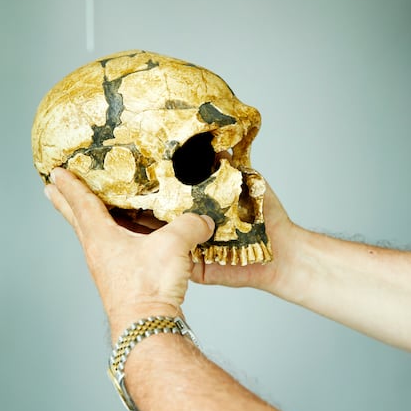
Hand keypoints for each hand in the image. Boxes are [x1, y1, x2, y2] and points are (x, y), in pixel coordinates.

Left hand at [44, 168, 214, 337]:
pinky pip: (115, 249)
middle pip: (78, 219)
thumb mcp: (173, 245)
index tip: (56, 173)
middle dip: (65, 201)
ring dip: (88, 218)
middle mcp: (99, 251)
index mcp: (102, 237)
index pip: (82, 203)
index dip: (70, 185)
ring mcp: (108, 267)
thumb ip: (189, 226)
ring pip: (95, 234)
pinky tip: (128, 238)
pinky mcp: (122, 280)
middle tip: (51, 188)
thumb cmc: (148, 286)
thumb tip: (203, 221)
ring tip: (88, 207)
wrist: (147, 326)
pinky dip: (115, 236)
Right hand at [124, 180, 299, 299]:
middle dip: (149, 209)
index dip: (161, 189)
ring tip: (127, 220)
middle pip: (166, 218)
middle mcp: (196, 227)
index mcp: (204, 206)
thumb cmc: (268, 217)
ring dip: (148, 232)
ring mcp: (195, 249)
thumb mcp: (249, 181)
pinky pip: (178, 262)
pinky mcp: (198, 268)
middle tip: (126, 198)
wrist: (283, 251)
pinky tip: (148, 245)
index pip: (177, 197)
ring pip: (166, 241)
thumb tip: (215, 142)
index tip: (142, 178)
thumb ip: (230, 165)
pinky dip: (163, 256)